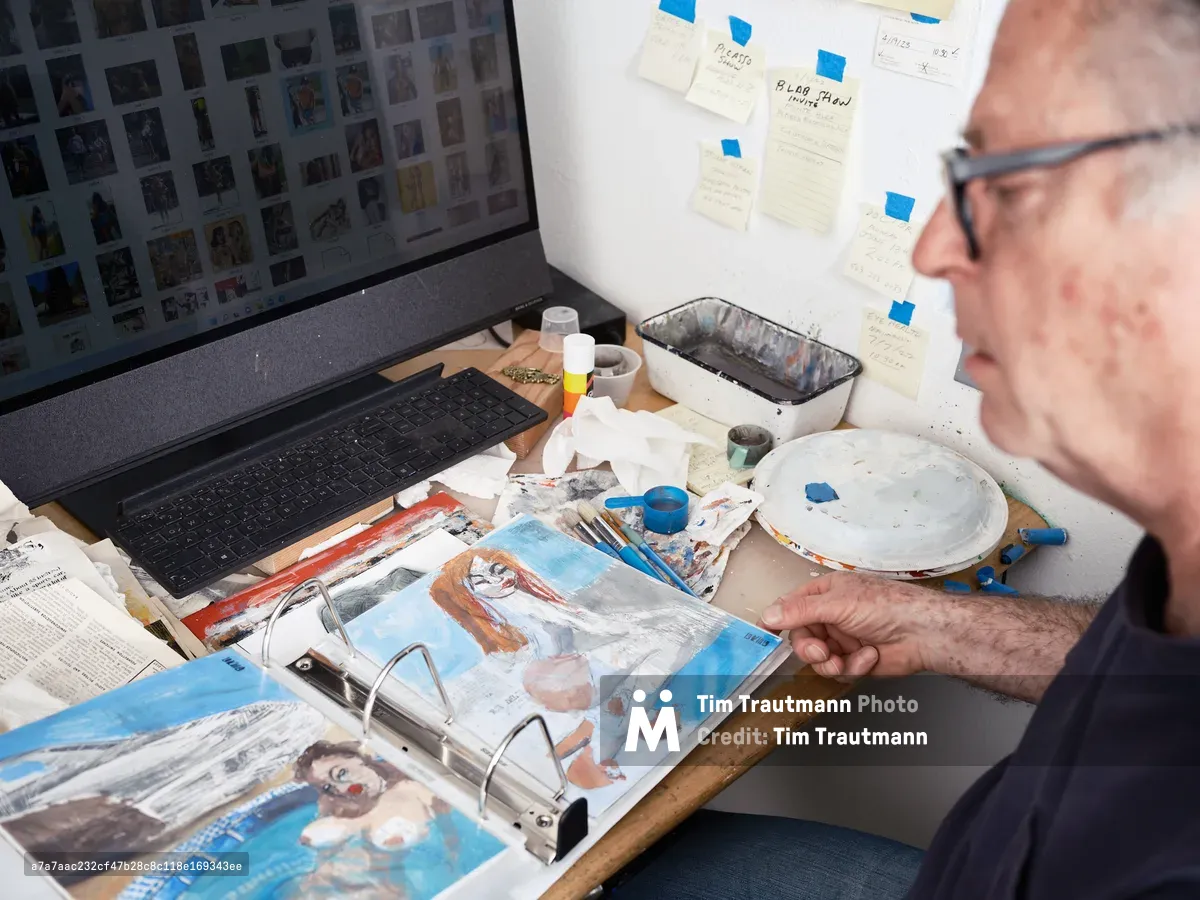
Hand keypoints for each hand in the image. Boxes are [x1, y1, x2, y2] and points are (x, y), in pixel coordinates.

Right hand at [758, 572, 945, 683]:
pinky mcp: (857, 660)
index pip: (791, 606)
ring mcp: (844, 638)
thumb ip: (800, 612)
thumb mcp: (837, 604)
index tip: (766, 633)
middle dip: (810, 649)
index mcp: (825, 593)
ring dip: (831, 662)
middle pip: (802, 637)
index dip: (778, 620)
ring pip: (819, 658)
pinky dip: (854, 666)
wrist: (924, 633)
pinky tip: (871, 656)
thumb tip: (768, 615)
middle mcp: (832, 615)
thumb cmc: (886, 606)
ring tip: (845, 660)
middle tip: (820, 653)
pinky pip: (840, 670)